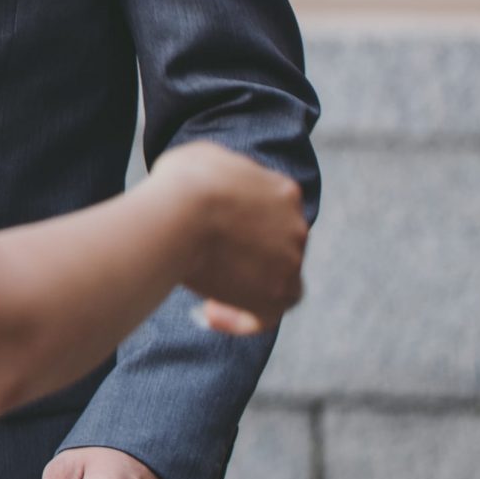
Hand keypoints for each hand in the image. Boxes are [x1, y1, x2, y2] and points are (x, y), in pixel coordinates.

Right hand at [149, 141, 306, 334]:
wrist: (183, 210)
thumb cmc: (184, 182)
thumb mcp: (207, 158)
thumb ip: (224, 174)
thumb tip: (212, 184)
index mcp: (284, 192)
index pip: (278, 215)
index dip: (249, 228)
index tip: (220, 237)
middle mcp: (297, 227)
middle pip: (281, 251)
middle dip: (250, 260)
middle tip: (213, 268)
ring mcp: (291, 262)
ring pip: (279, 285)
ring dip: (245, 292)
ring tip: (207, 299)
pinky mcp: (276, 294)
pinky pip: (264, 316)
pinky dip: (240, 320)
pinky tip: (208, 315)